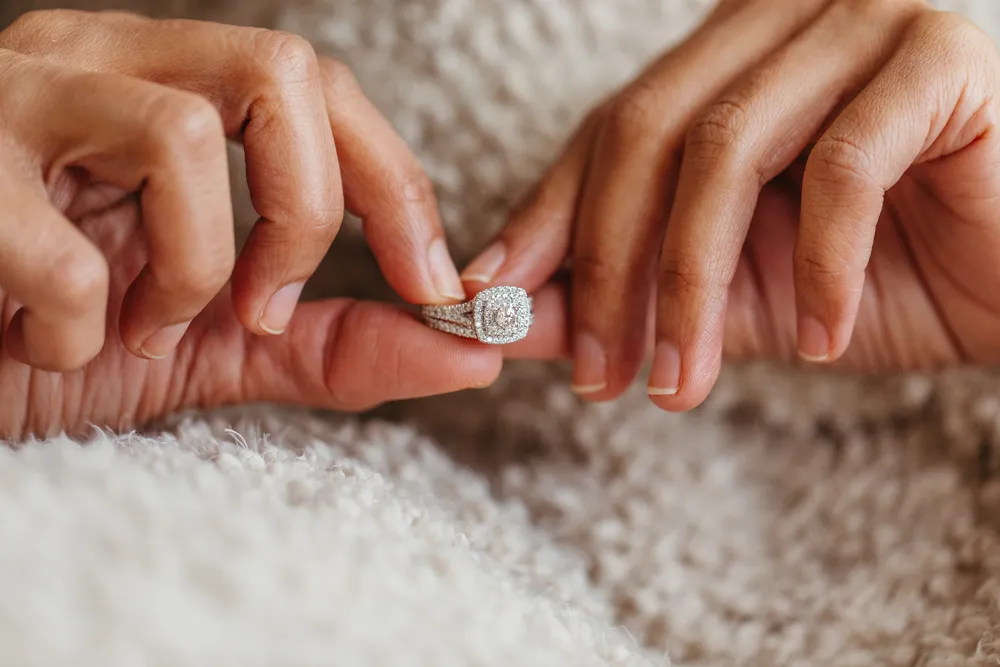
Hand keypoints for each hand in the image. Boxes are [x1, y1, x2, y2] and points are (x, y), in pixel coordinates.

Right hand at [0, 10, 495, 439]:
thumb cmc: (57, 336)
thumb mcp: (216, 343)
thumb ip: (336, 344)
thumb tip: (473, 355)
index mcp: (167, 89)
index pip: (323, 89)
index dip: (398, 186)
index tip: (435, 288)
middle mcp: (98, 64)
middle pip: (282, 71)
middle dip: (311, 213)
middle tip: (267, 308)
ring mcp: (15, 102)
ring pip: (180, 134)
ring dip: (193, 268)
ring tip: (144, 325)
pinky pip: (58, 244)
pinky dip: (82, 324)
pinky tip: (48, 339)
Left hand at [474, 0, 999, 409]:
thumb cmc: (883, 279)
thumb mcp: (732, 294)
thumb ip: (628, 294)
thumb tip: (506, 321)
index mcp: (727, 58)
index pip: (610, 129)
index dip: (546, 218)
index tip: (495, 307)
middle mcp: (783, 18)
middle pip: (647, 133)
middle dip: (611, 268)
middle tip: (599, 376)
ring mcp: (863, 23)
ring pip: (726, 151)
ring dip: (690, 285)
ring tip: (682, 383)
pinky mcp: (940, 63)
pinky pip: (840, 169)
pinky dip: (819, 269)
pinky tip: (820, 343)